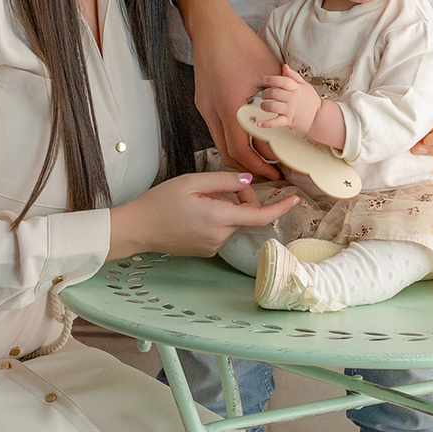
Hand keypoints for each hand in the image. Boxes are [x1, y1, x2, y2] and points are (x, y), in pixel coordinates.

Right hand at [107, 172, 298, 259]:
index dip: (279, 208)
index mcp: (218, 218)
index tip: (295, 199)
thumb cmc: (160, 202)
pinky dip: (217, 217)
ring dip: (226, 207)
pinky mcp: (205, 251)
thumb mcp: (191, 181)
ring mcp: (212, 246)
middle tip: (217, 185)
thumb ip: (223, 180)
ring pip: (232, 222)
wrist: (137, 228)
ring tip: (199, 199)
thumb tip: (248, 181)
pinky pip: (221, 230)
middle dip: (240, 198)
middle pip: (245, 215)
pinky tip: (194, 212)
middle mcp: (219, 236)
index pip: (259, 216)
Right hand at [172, 0, 282, 176]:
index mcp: (229, 106)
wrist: (211, 26)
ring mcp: (204, 107)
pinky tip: (247, 135)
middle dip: (248, 168)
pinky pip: (216, 129)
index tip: (276, 172)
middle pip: (227, 154)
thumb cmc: (241, 44)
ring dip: (239, 154)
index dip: (259, 166)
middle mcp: (212, 112)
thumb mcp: (267, 71)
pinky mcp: (202, 102)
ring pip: (220, 143)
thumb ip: (276, 100)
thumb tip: (284, 123)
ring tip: (260, 156)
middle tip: (268, 171)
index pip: (242, 151)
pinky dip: (232, 139)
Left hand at [258, 65, 320, 132]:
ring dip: (264, 105)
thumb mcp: (305, 85)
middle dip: (266, 93)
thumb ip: (294, 76)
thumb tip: (284, 67)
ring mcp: (290, 110)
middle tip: (265, 95)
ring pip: (272, 106)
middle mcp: (292, 99)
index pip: (283, 81)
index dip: (272, 79)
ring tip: (264, 105)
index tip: (265, 80)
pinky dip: (267, 124)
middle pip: (274, 93)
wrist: (319, 117)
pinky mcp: (289, 120)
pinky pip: (276, 122)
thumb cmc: (311, 100)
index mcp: (296, 89)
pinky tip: (259, 123)